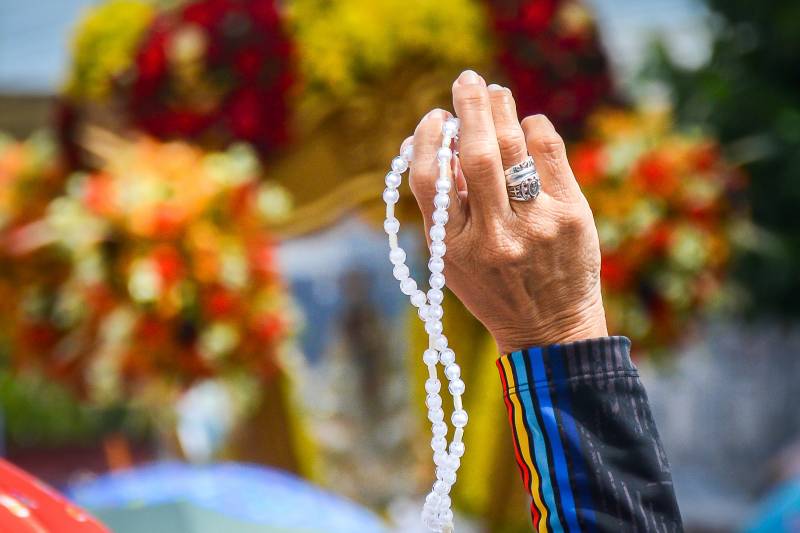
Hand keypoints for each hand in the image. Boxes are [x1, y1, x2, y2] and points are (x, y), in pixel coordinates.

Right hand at [405, 70, 606, 352]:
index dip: (427, 139)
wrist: (550, 329)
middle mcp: (494, 236)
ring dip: (501, 108)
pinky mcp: (571, 214)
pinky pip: (550, 151)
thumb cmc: (494, 289)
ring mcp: (536, 224)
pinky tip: (527, 128)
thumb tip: (440, 143)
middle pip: (476, 153)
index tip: (435, 119)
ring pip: (514, 146)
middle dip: (469, 106)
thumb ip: (444, 209)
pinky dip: (534, 129)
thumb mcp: (453, 262)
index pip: (430, 178)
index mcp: (454, 249)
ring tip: (494, 92)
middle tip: (466, 81)